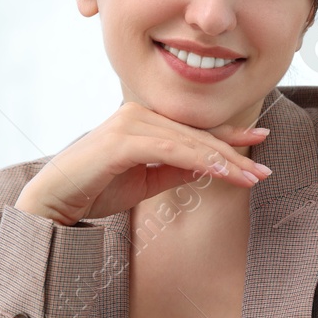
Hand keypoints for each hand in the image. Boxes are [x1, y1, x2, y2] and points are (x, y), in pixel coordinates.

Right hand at [14, 102, 271, 225]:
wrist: (54, 203)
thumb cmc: (94, 190)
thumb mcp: (145, 181)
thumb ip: (175, 169)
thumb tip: (209, 167)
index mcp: (142, 120)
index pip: (192, 128)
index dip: (228, 135)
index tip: (260, 140)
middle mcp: (137, 113)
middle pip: (196, 134)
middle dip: (233, 152)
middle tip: (264, 171)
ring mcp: (129, 122)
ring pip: (188, 141)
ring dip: (223, 159)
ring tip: (251, 176)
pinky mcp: (123, 139)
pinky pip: (171, 149)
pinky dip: (199, 160)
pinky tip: (222, 172)